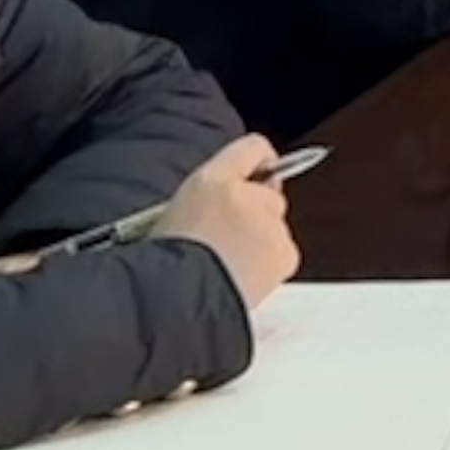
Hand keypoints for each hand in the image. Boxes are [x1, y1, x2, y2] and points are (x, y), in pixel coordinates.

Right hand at [151, 134, 299, 309]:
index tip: (254, 174)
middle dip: (251, 211)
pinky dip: (267, 264)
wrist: (178, 302)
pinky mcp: (285, 252)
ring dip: (257, 240)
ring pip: (273, 225)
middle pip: (267, 192)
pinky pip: (282, 252)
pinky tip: (240, 275)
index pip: (252, 147)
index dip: (256, 162)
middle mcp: (247, 194)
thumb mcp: (167, 213)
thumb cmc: (164, 263)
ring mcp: (270, 223)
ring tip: (224, 262)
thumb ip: (207, 192)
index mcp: (213, 179)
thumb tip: (234, 184)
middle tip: (220, 238)